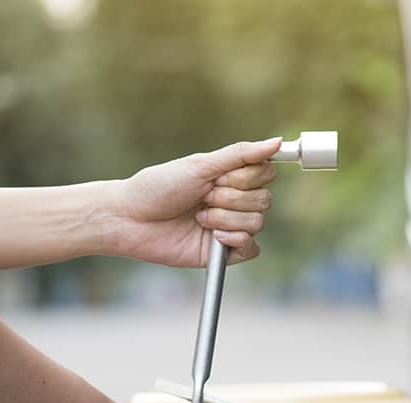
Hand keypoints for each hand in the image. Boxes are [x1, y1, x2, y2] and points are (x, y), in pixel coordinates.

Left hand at [110, 138, 280, 266]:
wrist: (132, 219)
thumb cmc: (159, 187)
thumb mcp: (200, 165)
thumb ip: (241, 155)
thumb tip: (278, 142)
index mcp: (230, 177)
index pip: (266, 174)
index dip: (245, 177)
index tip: (218, 177)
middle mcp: (234, 201)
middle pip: (264, 200)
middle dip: (231, 198)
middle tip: (202, 197)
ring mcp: (231, 227)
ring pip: (257, 223)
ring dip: (225, 218)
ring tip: (198, 216)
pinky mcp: (225, 253)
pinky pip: (251, 248)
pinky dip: (235, 240)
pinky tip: (212, 235)